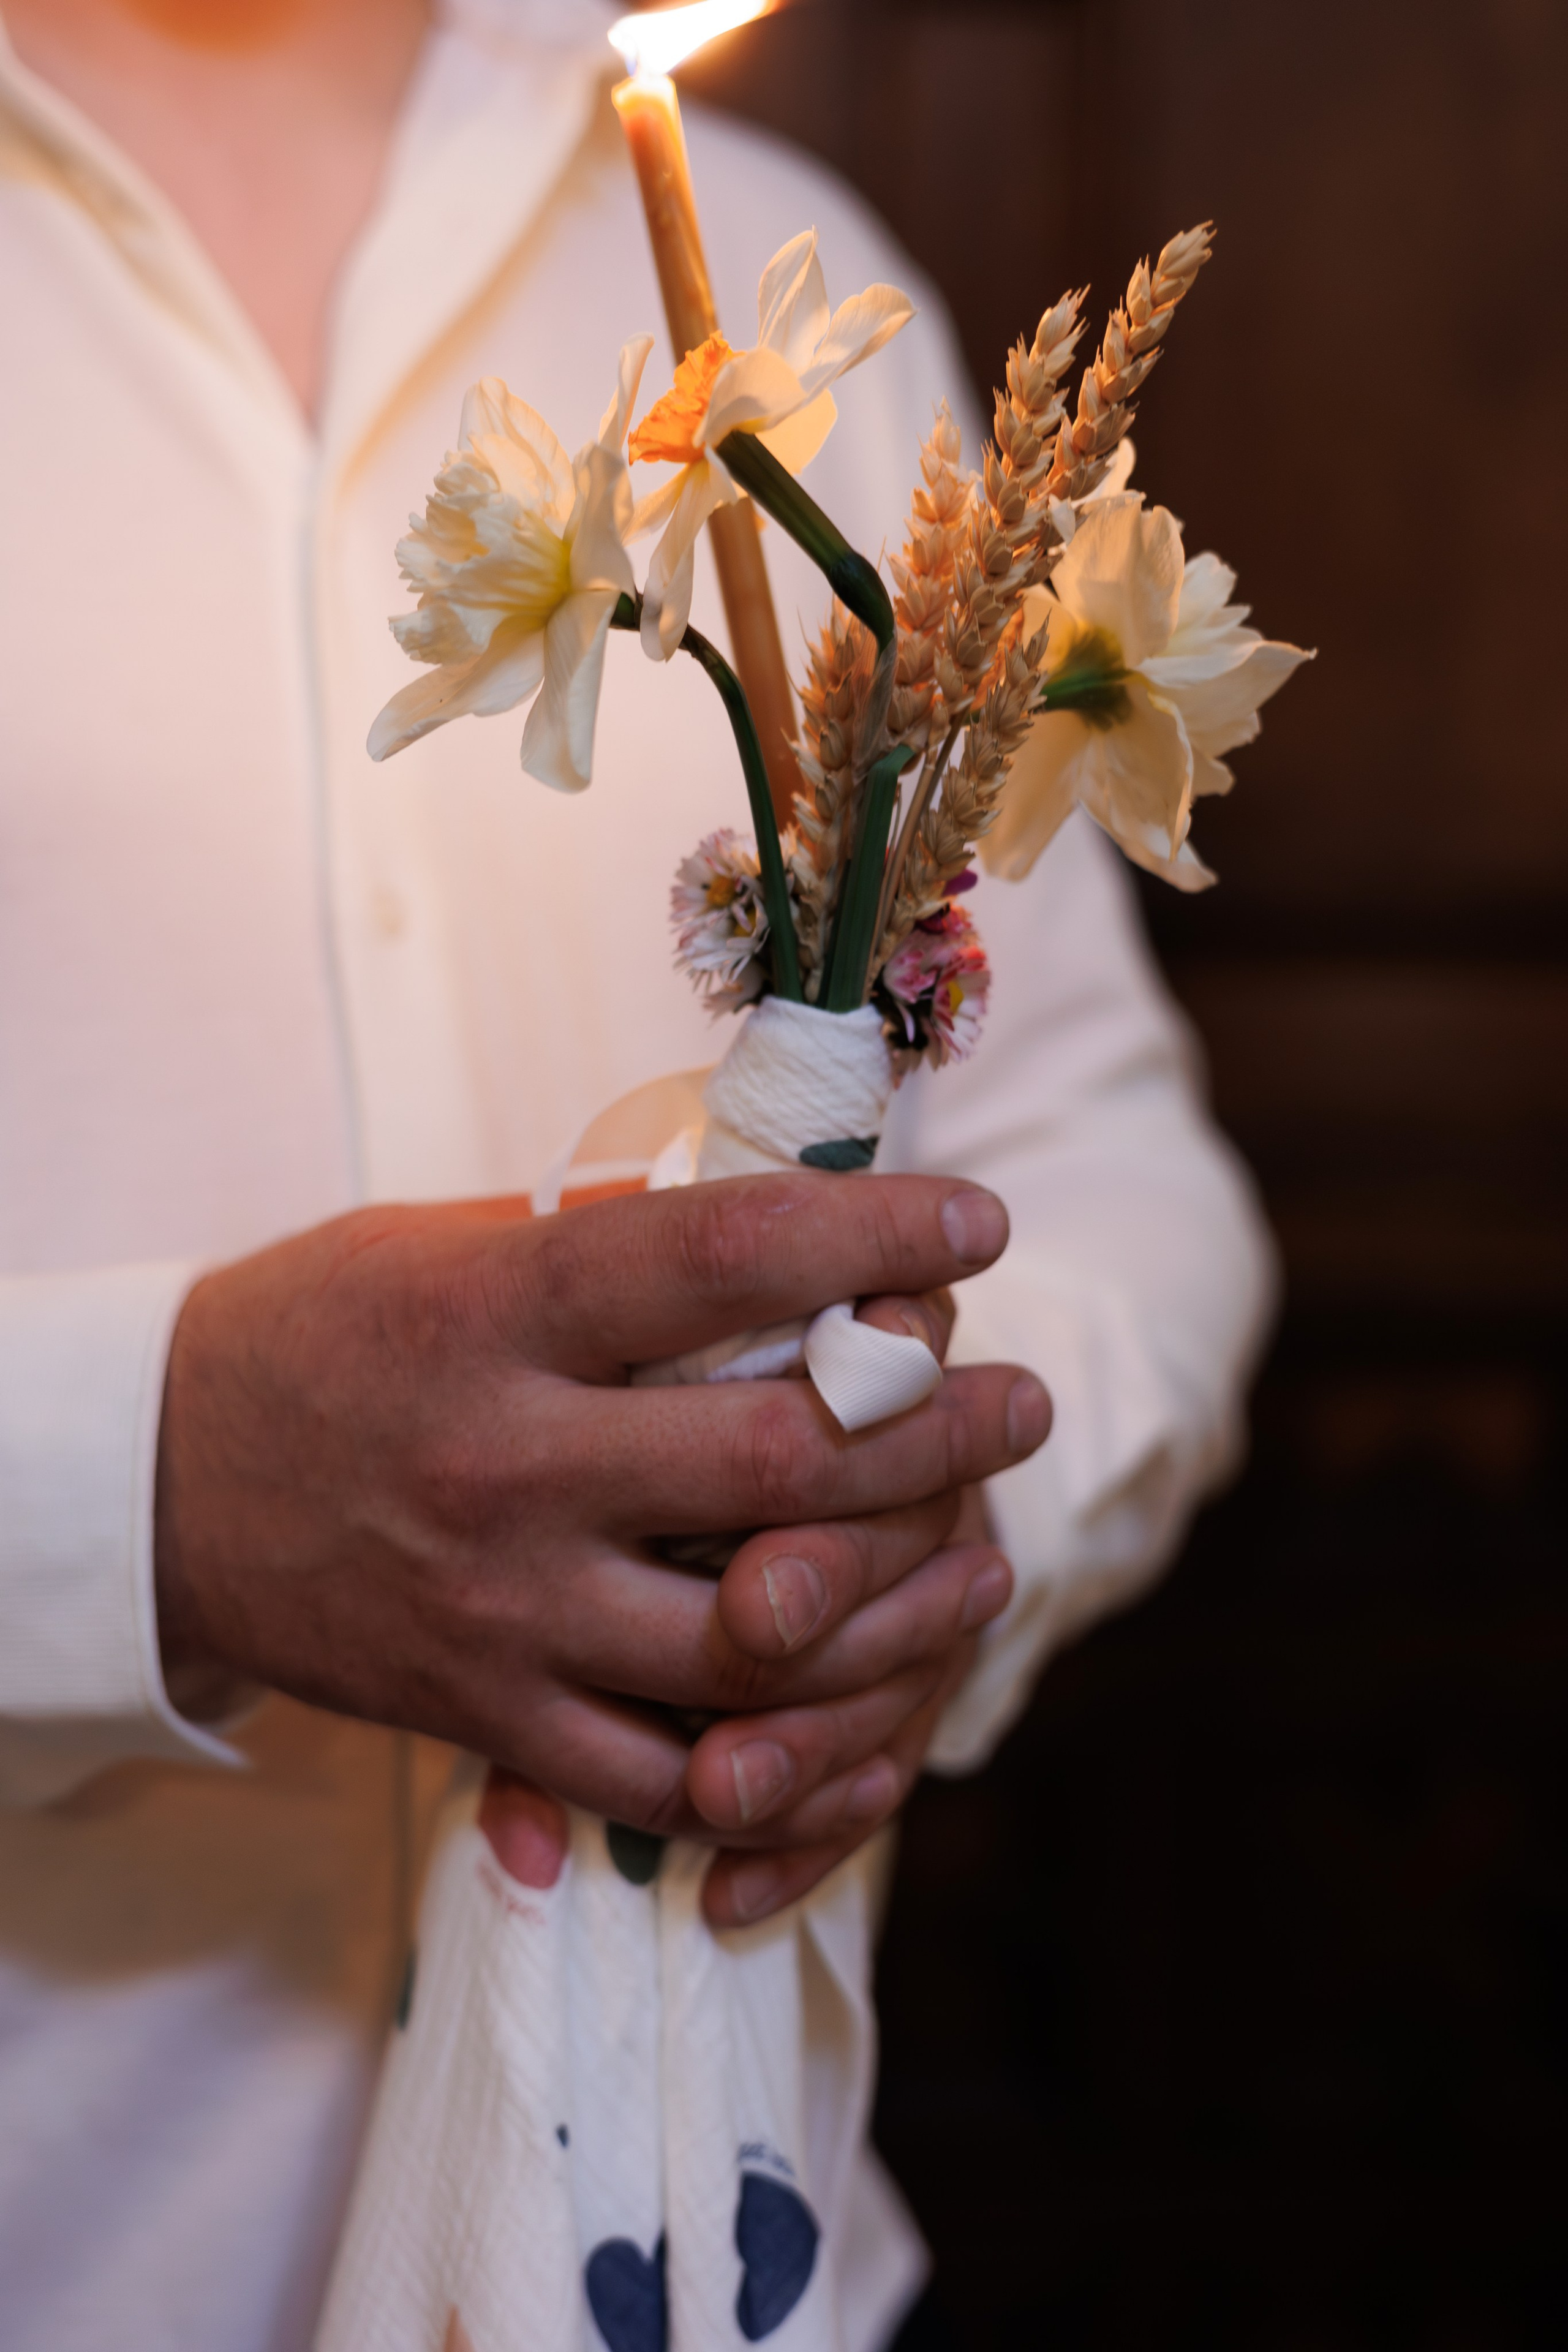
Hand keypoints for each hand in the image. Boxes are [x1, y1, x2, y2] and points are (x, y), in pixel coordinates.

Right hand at [155, 1174, 1047, 1846]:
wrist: (159, 1490)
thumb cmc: (321, 1335)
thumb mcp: (447, 1244)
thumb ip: (609, 1246)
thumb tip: (792, 1223)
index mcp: (500, 1314)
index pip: (729, 1258)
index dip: (878, 1233)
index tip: (979, 1221)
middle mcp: (508, 1464)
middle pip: (776, 1458)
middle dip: (934, 1425)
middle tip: (1023, 1399)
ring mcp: (503, 1608)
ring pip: (753, 1640)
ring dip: (899, 1602)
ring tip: (983, 1558)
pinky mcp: (488, 1716)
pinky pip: (669, 1774)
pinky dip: (782, 1766)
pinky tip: (868, 1721)